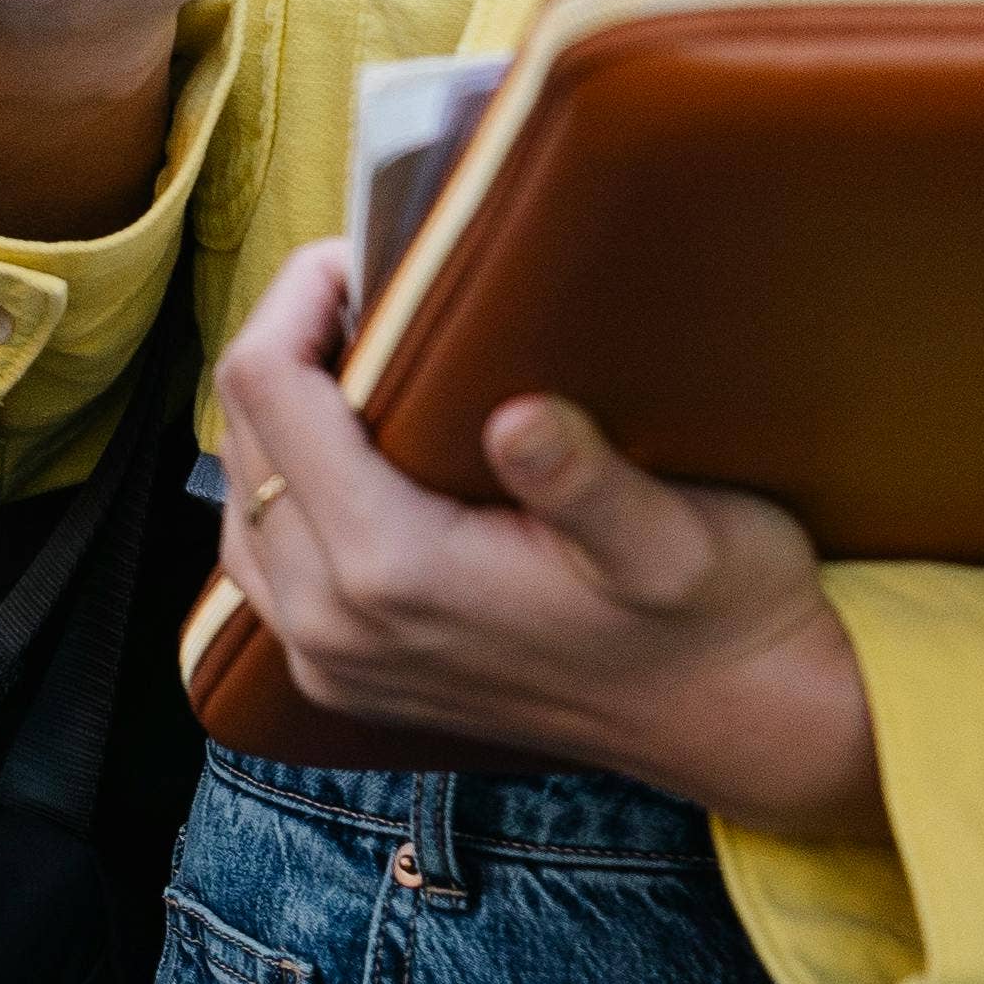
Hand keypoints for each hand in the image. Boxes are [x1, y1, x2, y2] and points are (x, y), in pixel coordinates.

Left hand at [212, 240, 888, 839]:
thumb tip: (517, 419)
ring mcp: (330, 661)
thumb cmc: (719, 615)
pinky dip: (287, 485)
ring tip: (357, 357)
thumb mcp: (676, 537)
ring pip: (240, 494)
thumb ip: (585, 482)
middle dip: (288, 344)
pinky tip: (350, 448)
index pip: (268, 389)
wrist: (742, 726)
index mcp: (393, 573)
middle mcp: (336, 626)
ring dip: (279, 416)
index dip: (299, 298)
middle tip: (372, 293)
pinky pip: (263, 557)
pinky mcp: (343, 677)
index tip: (365, 257)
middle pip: (240, 434)